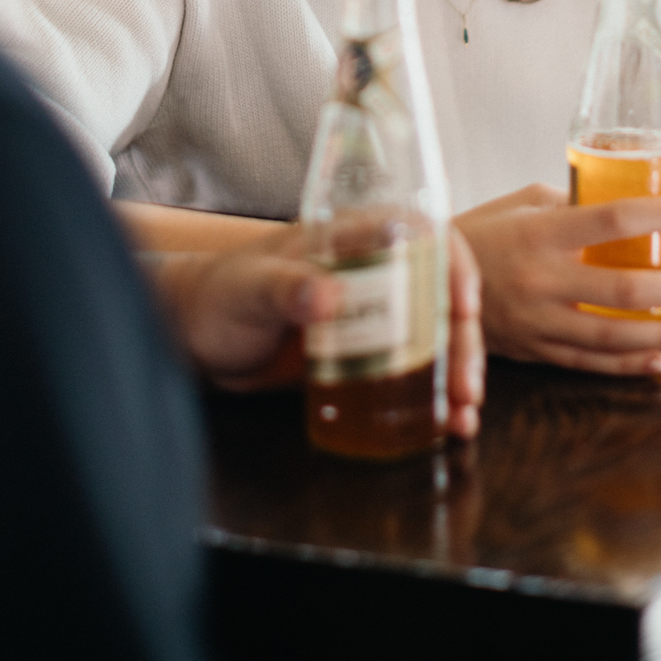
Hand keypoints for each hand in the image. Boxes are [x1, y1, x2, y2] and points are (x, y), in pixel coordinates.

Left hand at [150, 224, 485, 438]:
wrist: (195, 339)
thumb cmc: (218, 295)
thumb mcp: (251, 290)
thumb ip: (286, 289)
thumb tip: (330, 296)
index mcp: (350, 238)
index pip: (421, 235)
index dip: (454, 264)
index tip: (465, 305)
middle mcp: (372, 272)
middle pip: (439, 294)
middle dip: (463, 339)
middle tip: (466, 386)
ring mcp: (371, 316)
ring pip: (434, 336)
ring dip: (458, 373)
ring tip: (463, 415)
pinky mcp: (363, 356)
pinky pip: (411, 371)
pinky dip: (434, 397)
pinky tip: (447, 425)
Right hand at [455, 184, 660, 372]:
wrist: (426, 280)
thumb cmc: (479, 233)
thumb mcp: (520, 204)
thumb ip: (570, 205)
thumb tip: (622, 205)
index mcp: (539, 233)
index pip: (613, 220)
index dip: (660, 217)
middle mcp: (542, 279)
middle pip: (625, 289)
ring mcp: (539, 321)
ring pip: (614, 337)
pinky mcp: (535, 350)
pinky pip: (591, 364)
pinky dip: (630, 364)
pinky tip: (660, 357)